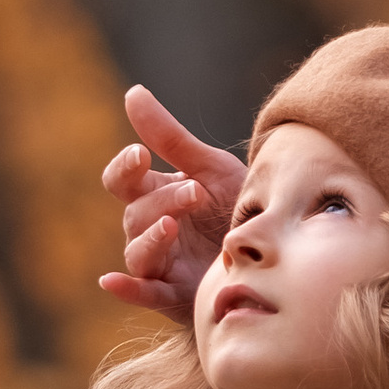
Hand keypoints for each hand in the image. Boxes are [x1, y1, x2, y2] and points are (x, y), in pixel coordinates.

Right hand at [100, 88, 245, 320]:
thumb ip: (169, 137)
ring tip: (171, 226)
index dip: (125, 168)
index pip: (122, 181)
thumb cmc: (236, 206)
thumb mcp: (210, 167)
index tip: (141, 156)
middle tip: (196, 193)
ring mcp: (162, 264)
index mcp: (155, 196)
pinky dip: (127, 289)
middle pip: (135, 214)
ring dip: (151, 238)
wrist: (277, 249)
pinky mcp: (174, 296)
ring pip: (137, 252)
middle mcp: (151, 230)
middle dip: (163, 200)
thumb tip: (132, 93)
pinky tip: (111, 282)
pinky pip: (144, 293)